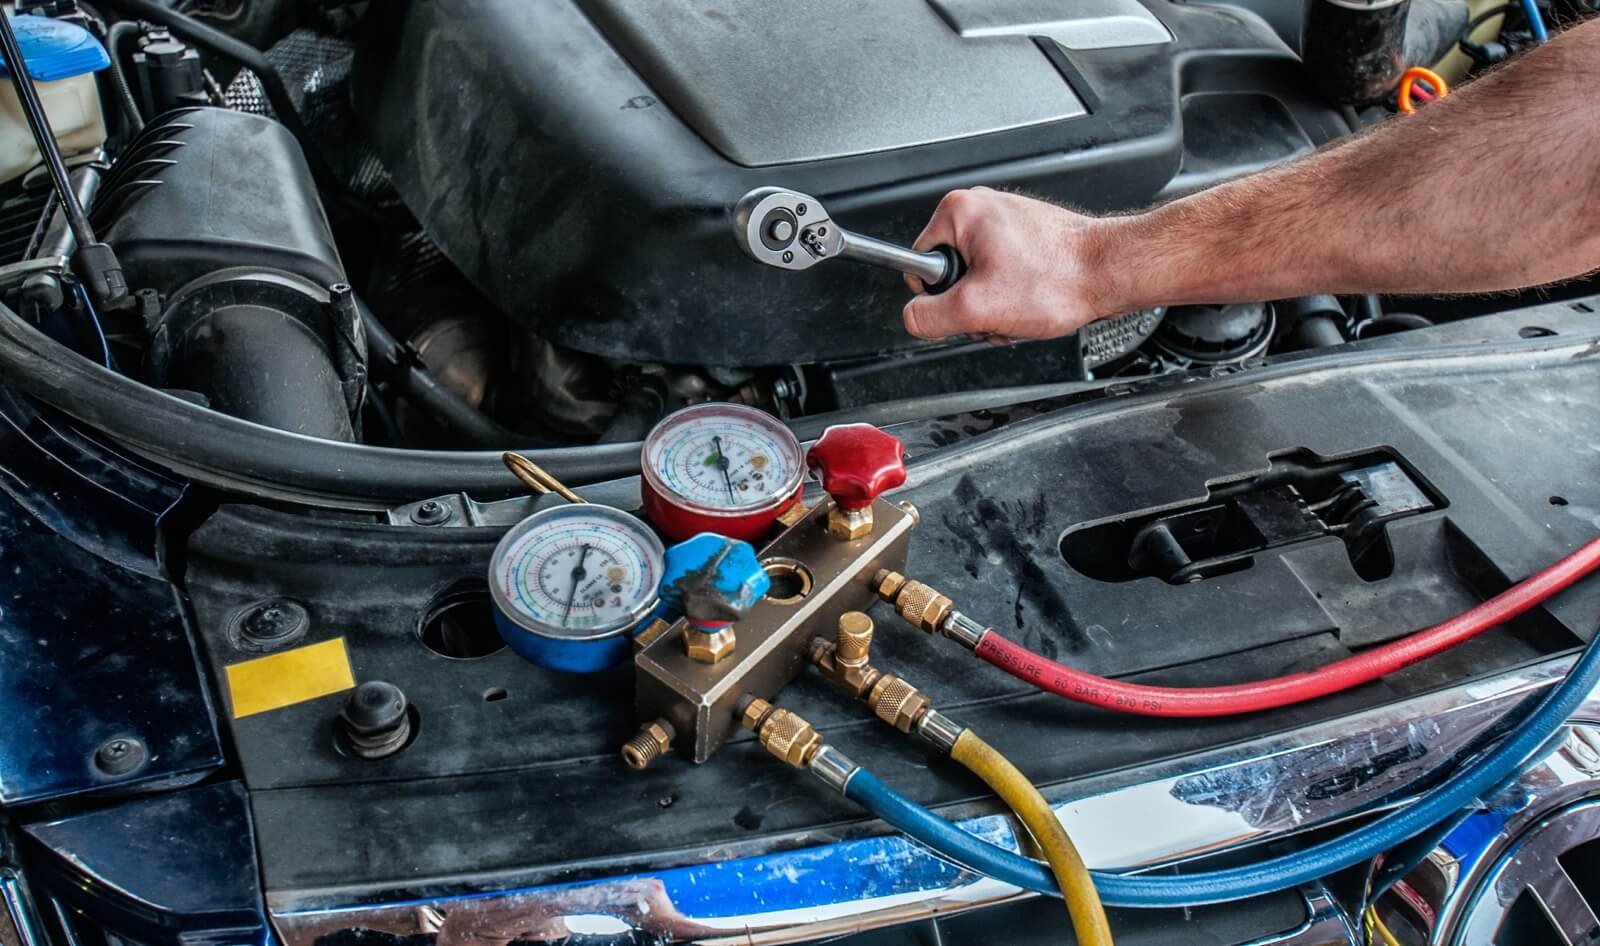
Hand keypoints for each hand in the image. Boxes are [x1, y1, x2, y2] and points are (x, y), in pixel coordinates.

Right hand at [902, 187, 1118, 342]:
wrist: (1112, 272)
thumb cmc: (1060, 278)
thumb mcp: (977, 309)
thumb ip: (929, 317)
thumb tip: (913, 319)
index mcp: (959, 211)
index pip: (918, 265)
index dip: (941, 297)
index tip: (971, 301)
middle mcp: (982, 208)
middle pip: (951, 276)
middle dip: (973, 304)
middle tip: (1001, 307)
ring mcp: (1006, 221)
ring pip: (978, 280)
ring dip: (995, 305)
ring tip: (1023, 303)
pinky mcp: (1026, 236)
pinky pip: (1002, 275)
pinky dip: (1014, 295)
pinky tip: (1034, 298)